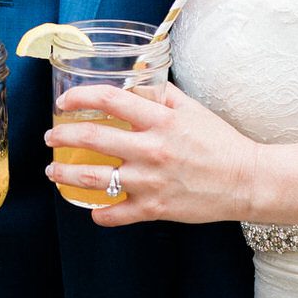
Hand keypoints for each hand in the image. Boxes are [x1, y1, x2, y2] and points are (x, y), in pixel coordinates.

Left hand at [42, 82, 259, 225]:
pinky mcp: (154, 208)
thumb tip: (134, 82)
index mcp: (160, 120)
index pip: (109, 99)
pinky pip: (116, 215)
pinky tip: (92, 211)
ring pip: (92, 179)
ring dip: (64, 174)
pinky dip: (99, 215)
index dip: (79, 98)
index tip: (64, 102)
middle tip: (51, 137)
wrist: (246, 180)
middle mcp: (151, 149)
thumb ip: (160, 95)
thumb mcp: (192, 109)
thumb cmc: (221, 142)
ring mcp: (150, 181)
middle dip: (61, 136)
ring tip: (53, 171)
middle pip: (91, 138)